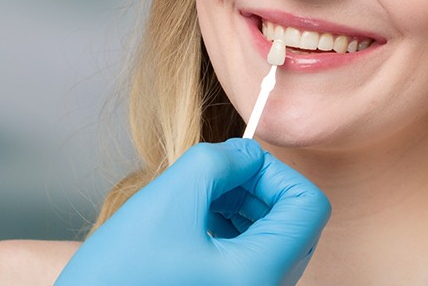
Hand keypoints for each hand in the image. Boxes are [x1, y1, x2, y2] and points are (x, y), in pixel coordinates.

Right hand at [55, 139, 330, 285]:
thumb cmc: (119, 276)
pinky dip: (229, 224)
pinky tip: (196, 218)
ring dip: (240, 202)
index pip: (308, 206)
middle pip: (292, 219)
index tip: (238, 163)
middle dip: (255, 185)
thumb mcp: (170, 198)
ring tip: (199, 197)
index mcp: (260, 273)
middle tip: (215, 176)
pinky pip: (249, 251)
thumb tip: (248, 153)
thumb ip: (219, 161)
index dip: (276, 172)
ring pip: (270, 233)